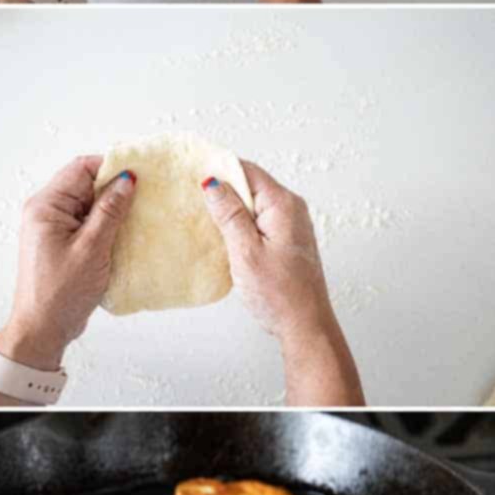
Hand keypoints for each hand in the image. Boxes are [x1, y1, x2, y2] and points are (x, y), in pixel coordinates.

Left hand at [0, 156, 137, 369]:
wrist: (43, 328)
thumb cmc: (61, 293)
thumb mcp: (91, 249)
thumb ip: (110, 211)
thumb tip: (126, 179)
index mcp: (46, 206)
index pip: (80, 169)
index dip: (111, 166)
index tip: (141, 172)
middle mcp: (46, 212)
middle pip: (86, 184)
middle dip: (116, 188)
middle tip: (147, 194)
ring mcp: (55, 227)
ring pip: (90, 204)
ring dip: (114, 208)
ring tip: (142, 213)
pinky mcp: (64, 242)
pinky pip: (89, 223)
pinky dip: (108, 225)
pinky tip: (128, 232)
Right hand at [201, 161, 333, 345]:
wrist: (304, 325)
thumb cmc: (278, 293)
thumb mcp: (245, 251)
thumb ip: (229, 214)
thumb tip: (212, 183)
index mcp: (283, 205)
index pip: (247, 171)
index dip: (219, 168)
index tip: (191, 172)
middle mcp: (290, 208)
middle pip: (249, 184)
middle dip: (221, 188)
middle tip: (190, 196)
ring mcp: (289, 223)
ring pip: (251, 202)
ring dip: (227, 207)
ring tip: (200, 215)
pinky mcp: (284, 238)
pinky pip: (256, 218)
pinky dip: (238, 222)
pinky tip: (221, 233)